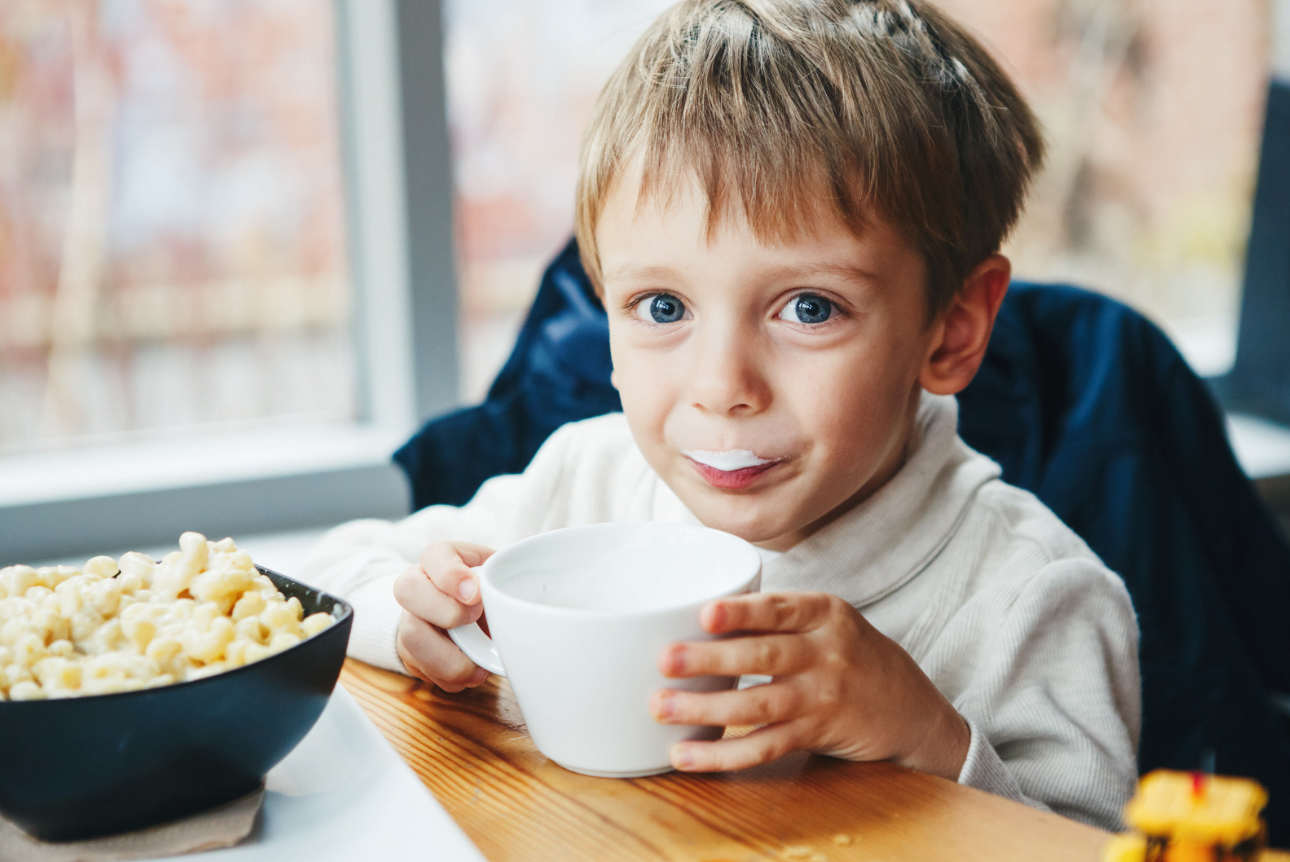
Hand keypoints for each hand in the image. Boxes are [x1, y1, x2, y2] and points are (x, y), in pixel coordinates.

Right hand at [392, 541, 494, 691]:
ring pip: (410, 636)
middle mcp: (417, 586)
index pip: (434, 555)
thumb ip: (501, 584)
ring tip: (478, 666)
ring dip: (448, 658)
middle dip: (446, 611)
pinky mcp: (410, 652)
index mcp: (440, 559)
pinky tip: (470, 673)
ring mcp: (409, 619)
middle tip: (474, 620)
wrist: (468, 614)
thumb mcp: (497, 578)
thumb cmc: (487, 591)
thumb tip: (512, 609)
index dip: (452, 576)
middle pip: (407, 590)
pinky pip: (422, 669)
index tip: (476, 594)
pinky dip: (451, 678)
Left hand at [650, 591, 969, 777]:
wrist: (912, 708)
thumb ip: (778, 615)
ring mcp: (823, 697)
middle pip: (764, 655)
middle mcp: (826, 652)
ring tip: (662, 707)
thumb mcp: (828, 621)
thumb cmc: (851, 655)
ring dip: (706, 709)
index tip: (705, 614)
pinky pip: (765, 746)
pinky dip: (724, 754)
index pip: (779, 608)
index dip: (742, 611)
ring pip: (759, 704)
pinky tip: (687, 756)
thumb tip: (694, 612)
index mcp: (824, 612)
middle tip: (665, 660)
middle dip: (711, 659)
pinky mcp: (817, 734)